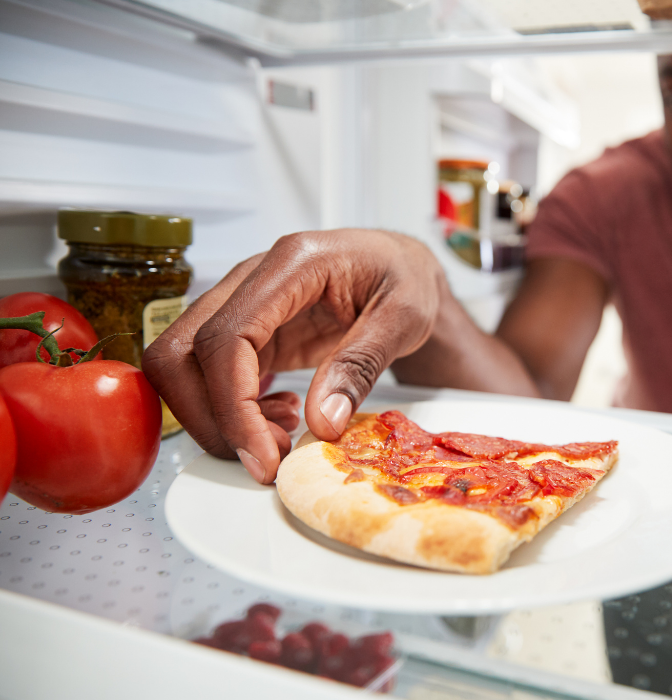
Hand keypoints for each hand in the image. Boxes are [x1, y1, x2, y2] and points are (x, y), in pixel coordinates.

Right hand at [143, 229, 444, 483]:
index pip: (227, 337)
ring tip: (283, 435)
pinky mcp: (247, 333)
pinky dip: (234, 412)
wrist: (400, 265)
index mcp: (293, 263)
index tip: (263, 454)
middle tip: (267, 457)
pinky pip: (211, 377)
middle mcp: (252, 279)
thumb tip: (321, 421)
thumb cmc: (404, 276)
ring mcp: (242, 305)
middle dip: (212, 419)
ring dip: (220, 419)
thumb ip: (362, 364)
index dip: (233, 405)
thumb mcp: (405, 316)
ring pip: (184, 369)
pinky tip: (282, 417)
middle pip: (180, 353)